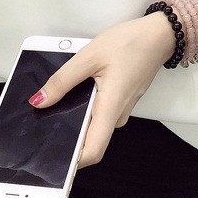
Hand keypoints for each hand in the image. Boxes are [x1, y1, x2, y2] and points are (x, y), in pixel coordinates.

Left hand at [28, 13, 176, 167]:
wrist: (157, 35)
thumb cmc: (130, 43)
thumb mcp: (89, 56)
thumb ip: (62, 81)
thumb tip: (40, 100)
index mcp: (110, 107)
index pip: (92, 151)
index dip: (72, 161)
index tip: (53, 158)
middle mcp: (118, 114)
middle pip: (90, 138)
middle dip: (69, 132)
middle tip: (50, 116)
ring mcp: (122, 109)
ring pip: (95, 123)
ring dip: (78, 115)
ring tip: (68, 93)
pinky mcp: (122, 101)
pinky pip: (102, 111)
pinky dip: (89, 104)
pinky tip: (84, 85)